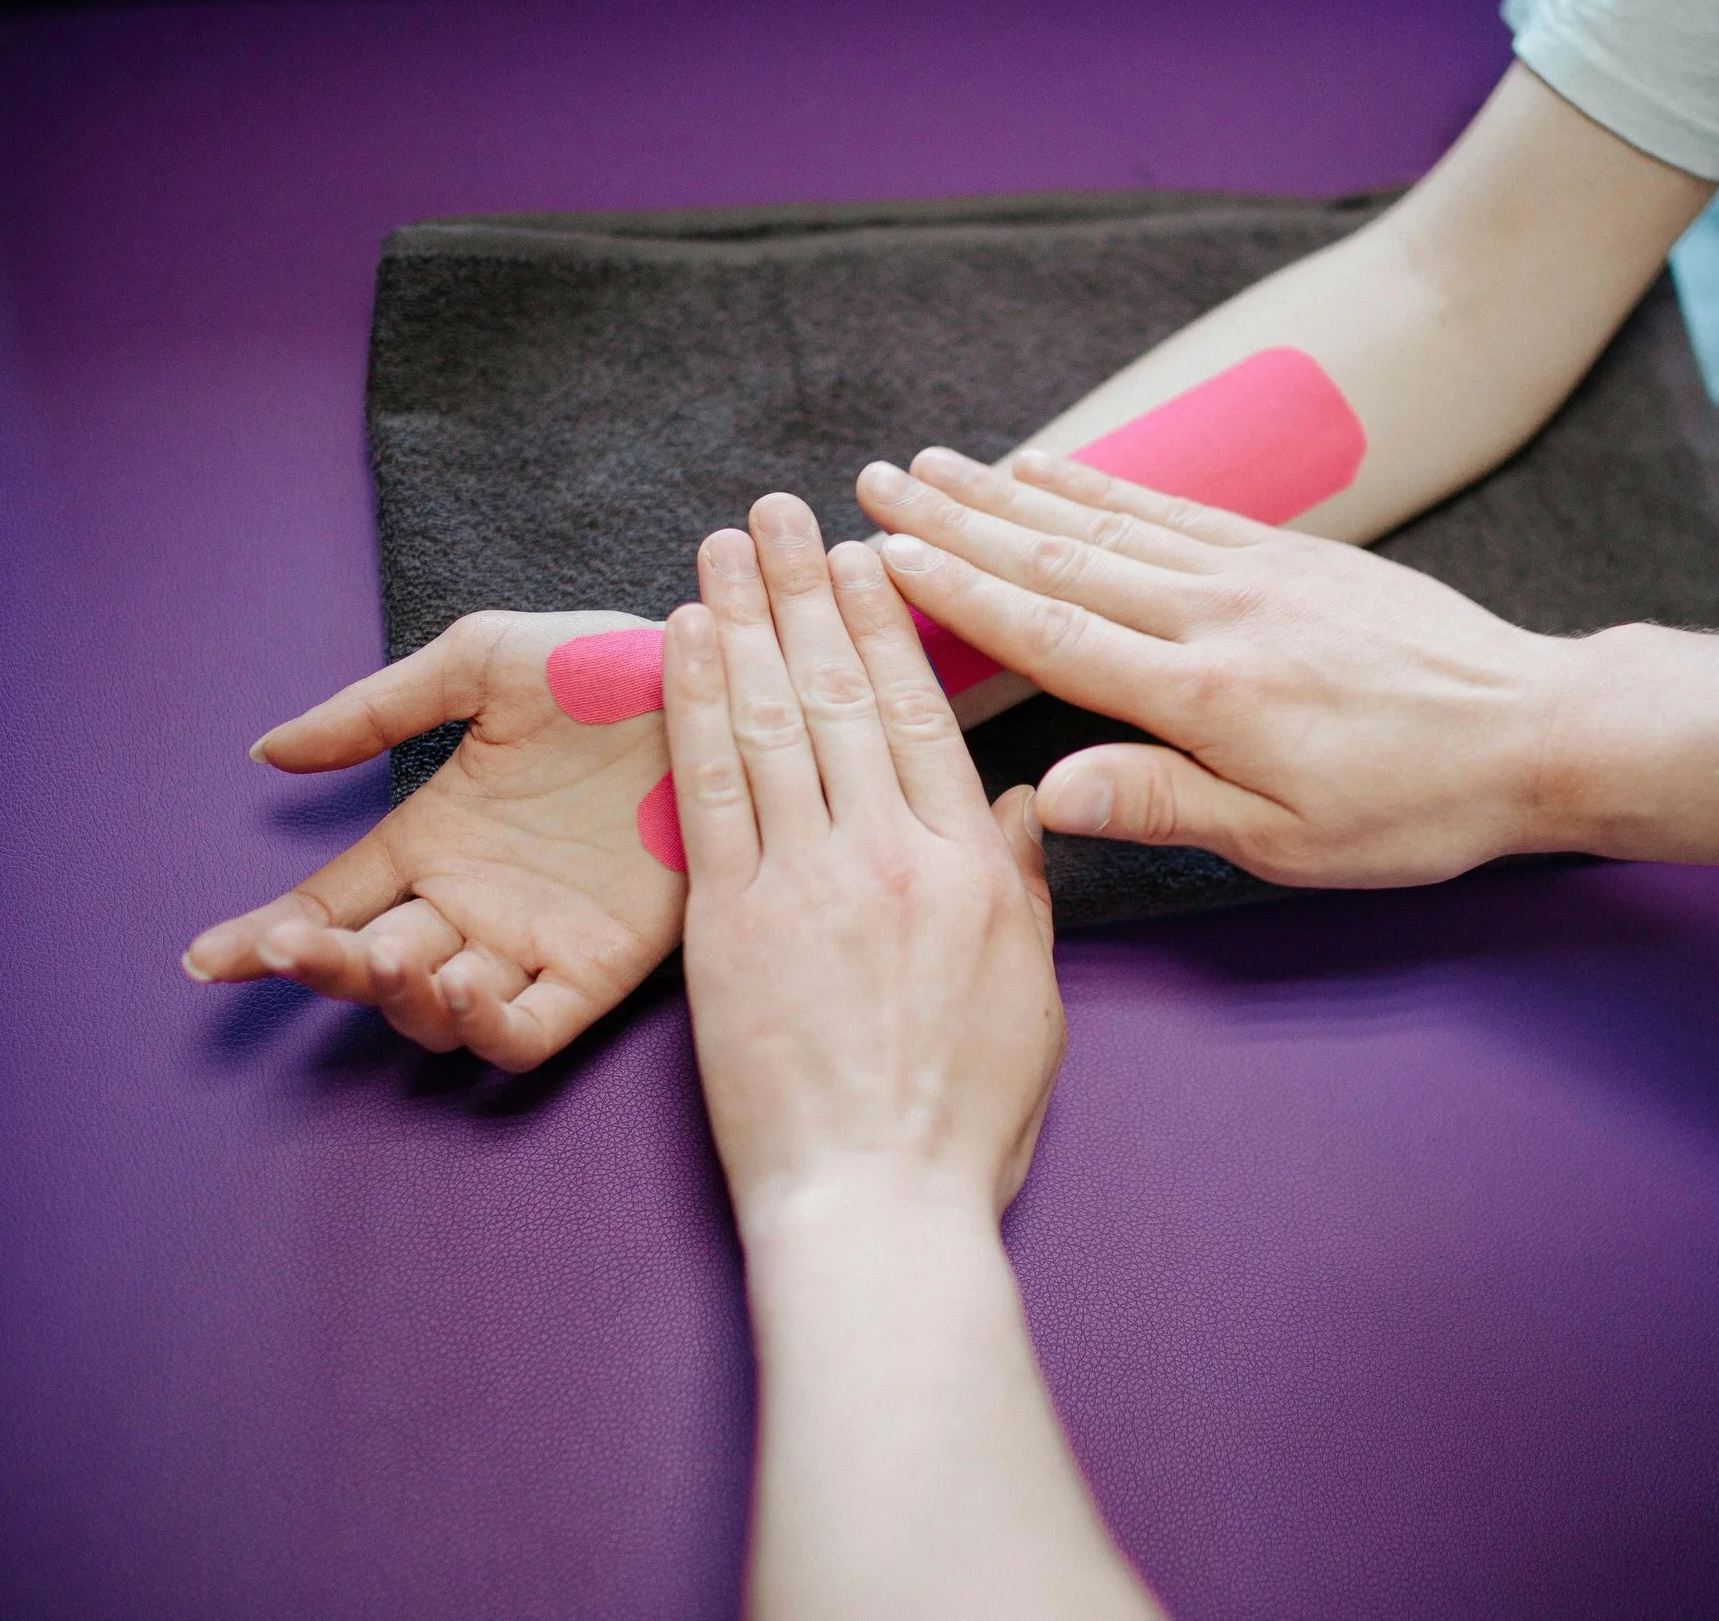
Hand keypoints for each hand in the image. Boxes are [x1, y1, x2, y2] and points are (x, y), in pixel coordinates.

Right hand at [183, 610, 683, 1068]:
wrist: (715, 685)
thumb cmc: (604, 669)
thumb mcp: (481, 666)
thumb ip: (377, 710)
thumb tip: (269, 753)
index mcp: (433, 838)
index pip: (331, 903)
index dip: (267, 937)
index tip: (205, 959)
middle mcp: (473, 902)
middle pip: (372, 966)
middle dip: (327, 968)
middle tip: (302, 945)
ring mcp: (533, 941)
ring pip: (437, 1012)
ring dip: (400, 1000)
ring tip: (393, 958)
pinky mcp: (600, 969)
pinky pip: (528, 1032)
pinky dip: (485, 1030)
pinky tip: (461, 993)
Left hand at [669, 495, 1062, 1230]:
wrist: (878, 1206)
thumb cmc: (964, 1121)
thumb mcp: (1035, 997)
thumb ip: (1026, 887)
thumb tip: (1030, 803)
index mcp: (973, 867)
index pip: (921, 712)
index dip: (886, 621)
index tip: (863, 557)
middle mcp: (890, 853)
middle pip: (840, 691)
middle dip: (807, 588)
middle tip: (781, 511)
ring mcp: (804, 882)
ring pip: (771, 718)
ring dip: (743, 616)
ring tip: (724, 542)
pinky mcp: (727, 924)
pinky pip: (709, 787)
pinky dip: (695, 702)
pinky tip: (683, 639)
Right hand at [855, 445, 1581, 887]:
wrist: (1535, 730)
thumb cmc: (1414, 807)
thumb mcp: (1289, 842)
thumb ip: (1164, 804)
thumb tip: (1047, 791)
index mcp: (1205, 696)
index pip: (1051, 632)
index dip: (958, 593)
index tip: (886, 555)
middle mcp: (1218, 614)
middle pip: (1060, 559)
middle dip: (959, 522)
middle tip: (878, 483)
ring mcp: (1255, 571)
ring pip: (1109, 523)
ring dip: (1014, 492)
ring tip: (940, 464)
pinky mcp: (1291, 553)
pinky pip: (1176, 508)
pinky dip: (1106, 486)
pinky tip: (1057, 470)